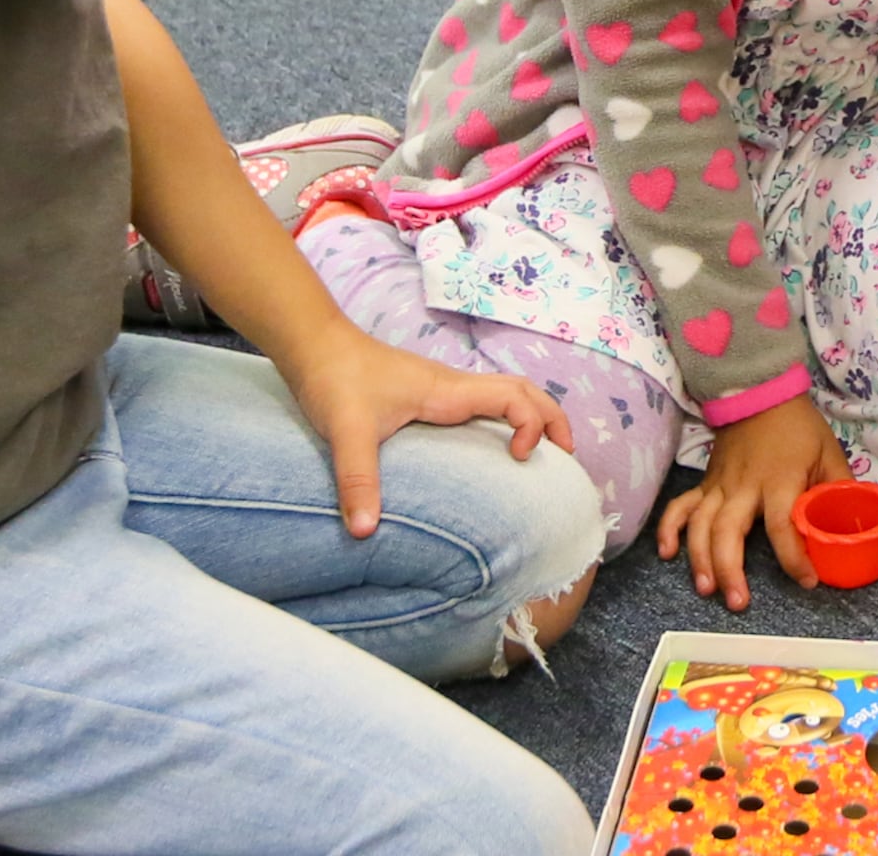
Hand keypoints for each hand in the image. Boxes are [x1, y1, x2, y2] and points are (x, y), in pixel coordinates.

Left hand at [276, 325, 572, 538]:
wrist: (313, 345)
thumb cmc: (334, 378)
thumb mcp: (346, 431)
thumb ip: (358, 480)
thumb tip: (365, 532)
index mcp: (447, 391)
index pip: (515, 396)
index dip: (535, 423)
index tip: (524, 457)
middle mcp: (453, 387)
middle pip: (524, 391)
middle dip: (552, 421)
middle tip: (565, 459)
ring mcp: (442, 389)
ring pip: (506, 393)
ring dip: (532, 417)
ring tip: (540, 457)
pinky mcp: (428, 395)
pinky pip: (483, 403)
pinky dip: (504, 420)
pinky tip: (491, 449)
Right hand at [653, 392, 845, 610]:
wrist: (760, 393)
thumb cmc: (798, 427)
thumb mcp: (829, 454)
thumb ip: (840, 491)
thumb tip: (857, 527)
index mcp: (780, 481)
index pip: (782, 527)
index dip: (794, 558)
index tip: (808, 581)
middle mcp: (744, 487)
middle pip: (727, 533)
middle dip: (730, 570)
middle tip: (738, 603)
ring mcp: (719, 486)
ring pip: (700, 526)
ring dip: (699, 560)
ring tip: (707, 590)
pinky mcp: (705, 484)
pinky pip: (680, 508)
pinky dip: (669, 530)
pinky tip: (667, 555)